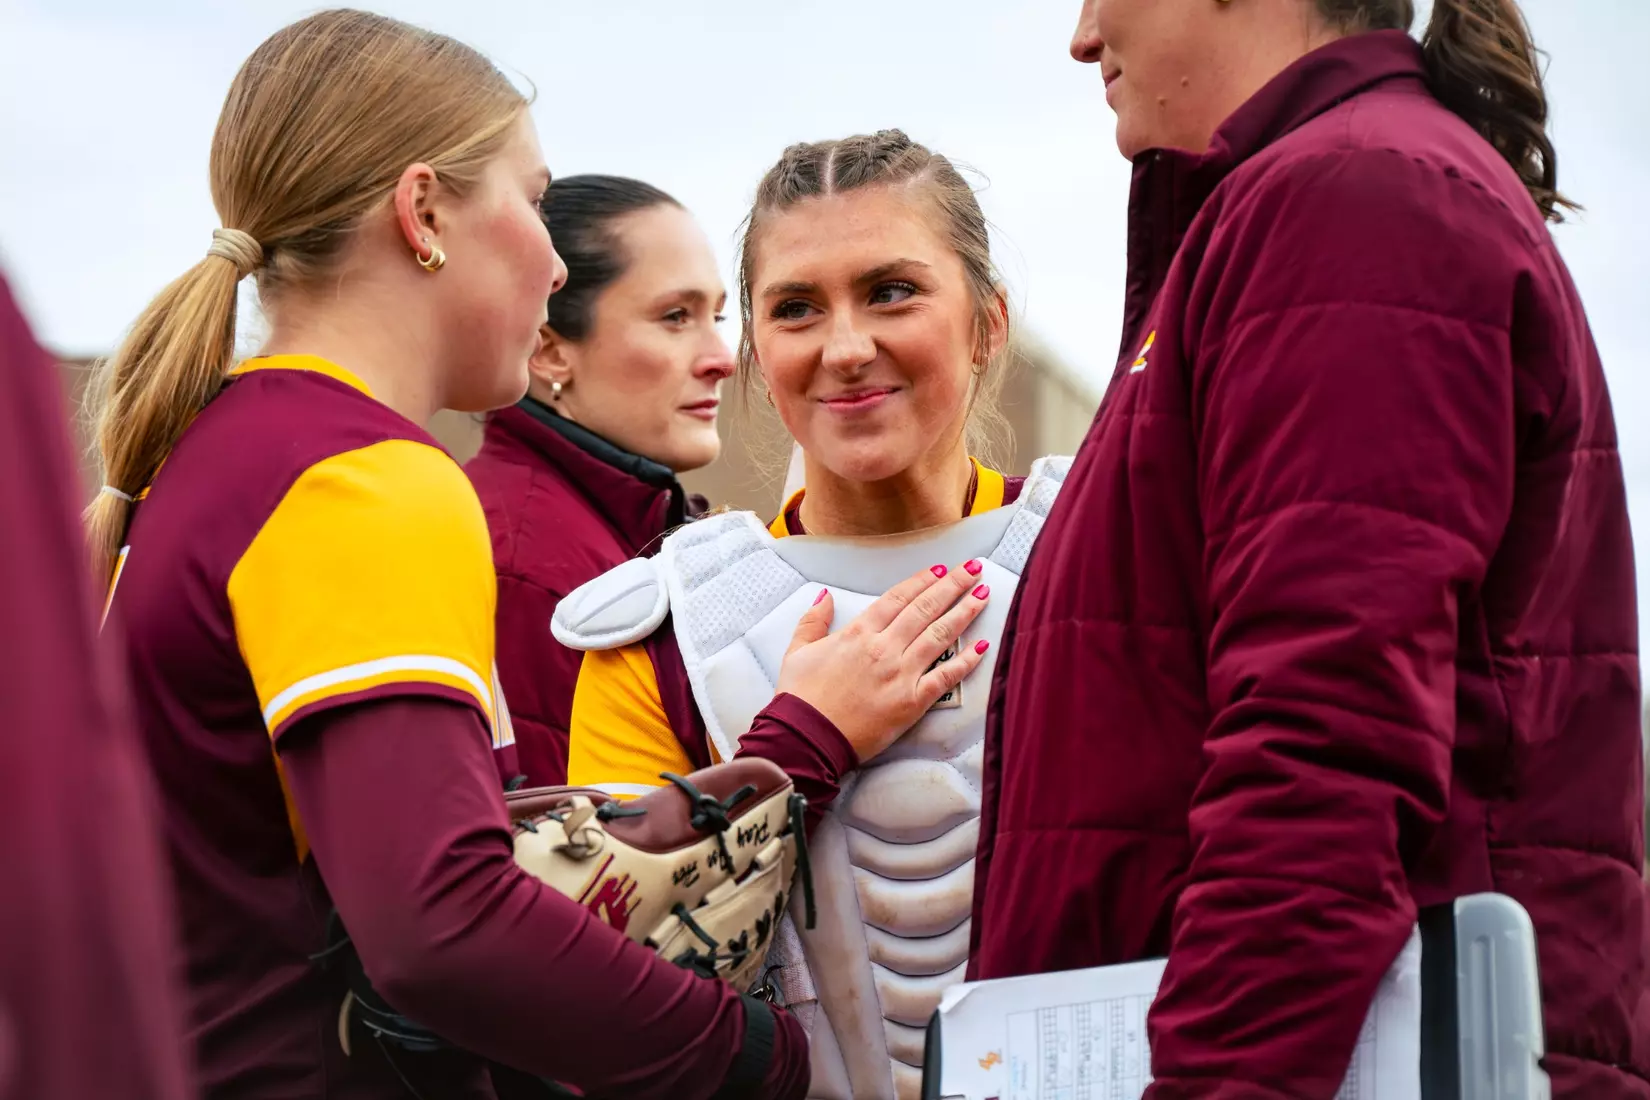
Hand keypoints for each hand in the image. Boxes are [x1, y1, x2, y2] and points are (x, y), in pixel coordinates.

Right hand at [775, 560, 992, 762]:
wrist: (806, 738)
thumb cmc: (800, 698)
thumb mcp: (797, 652)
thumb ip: (813, 621)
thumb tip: (825, 596)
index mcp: (858, 633)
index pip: (898, 597)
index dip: (921, 580)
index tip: (939, 569)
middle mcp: (884, 648)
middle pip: (925, 608)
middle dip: (953, 585)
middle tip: (973, 569)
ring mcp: (901, 673)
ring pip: (940, 634)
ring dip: (965, 612)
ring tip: (983, 595)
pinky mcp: (912, 701)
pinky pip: (945, 676)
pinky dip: (966, 661)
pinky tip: (982, 646)